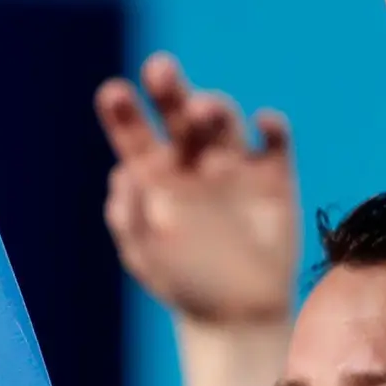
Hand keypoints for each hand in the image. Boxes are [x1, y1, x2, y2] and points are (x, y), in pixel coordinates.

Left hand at [95, 53, 297, 328]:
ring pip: (223, 120)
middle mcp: (191, 160)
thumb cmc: (184, 284)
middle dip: (168, 88)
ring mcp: (233, 165)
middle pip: (177, 113)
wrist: (238, 315)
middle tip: (159, 69)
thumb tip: (123, 174)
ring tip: (203, 110)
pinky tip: (264, 124)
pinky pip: (274, 140)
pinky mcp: (274, 176)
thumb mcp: (147, 254)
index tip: (111, 93)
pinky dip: (271, 125)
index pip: (133, 133)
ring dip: (214, 106)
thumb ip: (130, 215)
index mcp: (152, 174)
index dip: (122, 111)